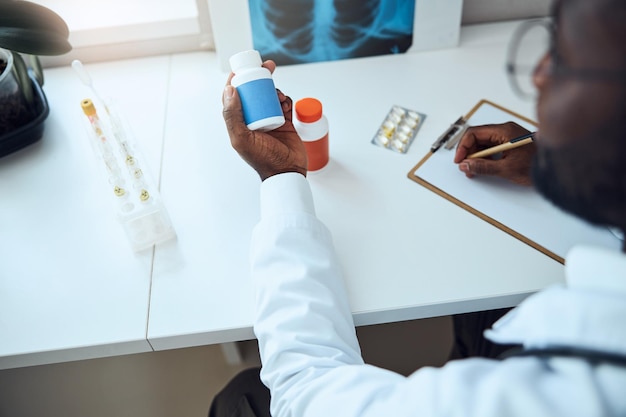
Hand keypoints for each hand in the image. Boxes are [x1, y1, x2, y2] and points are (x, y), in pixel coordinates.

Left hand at [222, 61, 307, 180]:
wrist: (287, 171)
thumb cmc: (263, 159)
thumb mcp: (241, 139)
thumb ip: (232, 115)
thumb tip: (230, 90)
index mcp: (239, 123)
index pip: (234, 96)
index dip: (238, 80)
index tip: (243, 68)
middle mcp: (253, 120)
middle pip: (254, 92)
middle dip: (259, 77)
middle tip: (267, 67)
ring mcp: (270, 120)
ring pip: (270, 96)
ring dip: (274, 90)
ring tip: (278, 93)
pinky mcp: (285, 123)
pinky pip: (285, 105)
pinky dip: (286, 100)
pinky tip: (285, 101)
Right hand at [453, 122, 535, 185]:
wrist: (556, 169)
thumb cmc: (537, 166)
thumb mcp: (506, 168)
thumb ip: (483, 166)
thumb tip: (466, 165)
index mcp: (504, 130)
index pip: (474, 133)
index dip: (463, 146)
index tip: (460, 159)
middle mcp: (505, 130)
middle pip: (478, 137)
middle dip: (469, 152)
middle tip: (465, 166)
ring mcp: (508, 136)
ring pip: (483, 143)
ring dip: (475, 155)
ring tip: (473, 169)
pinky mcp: (510, 143)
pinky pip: (491, 147)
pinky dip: (484, 157)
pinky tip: (482, 166)